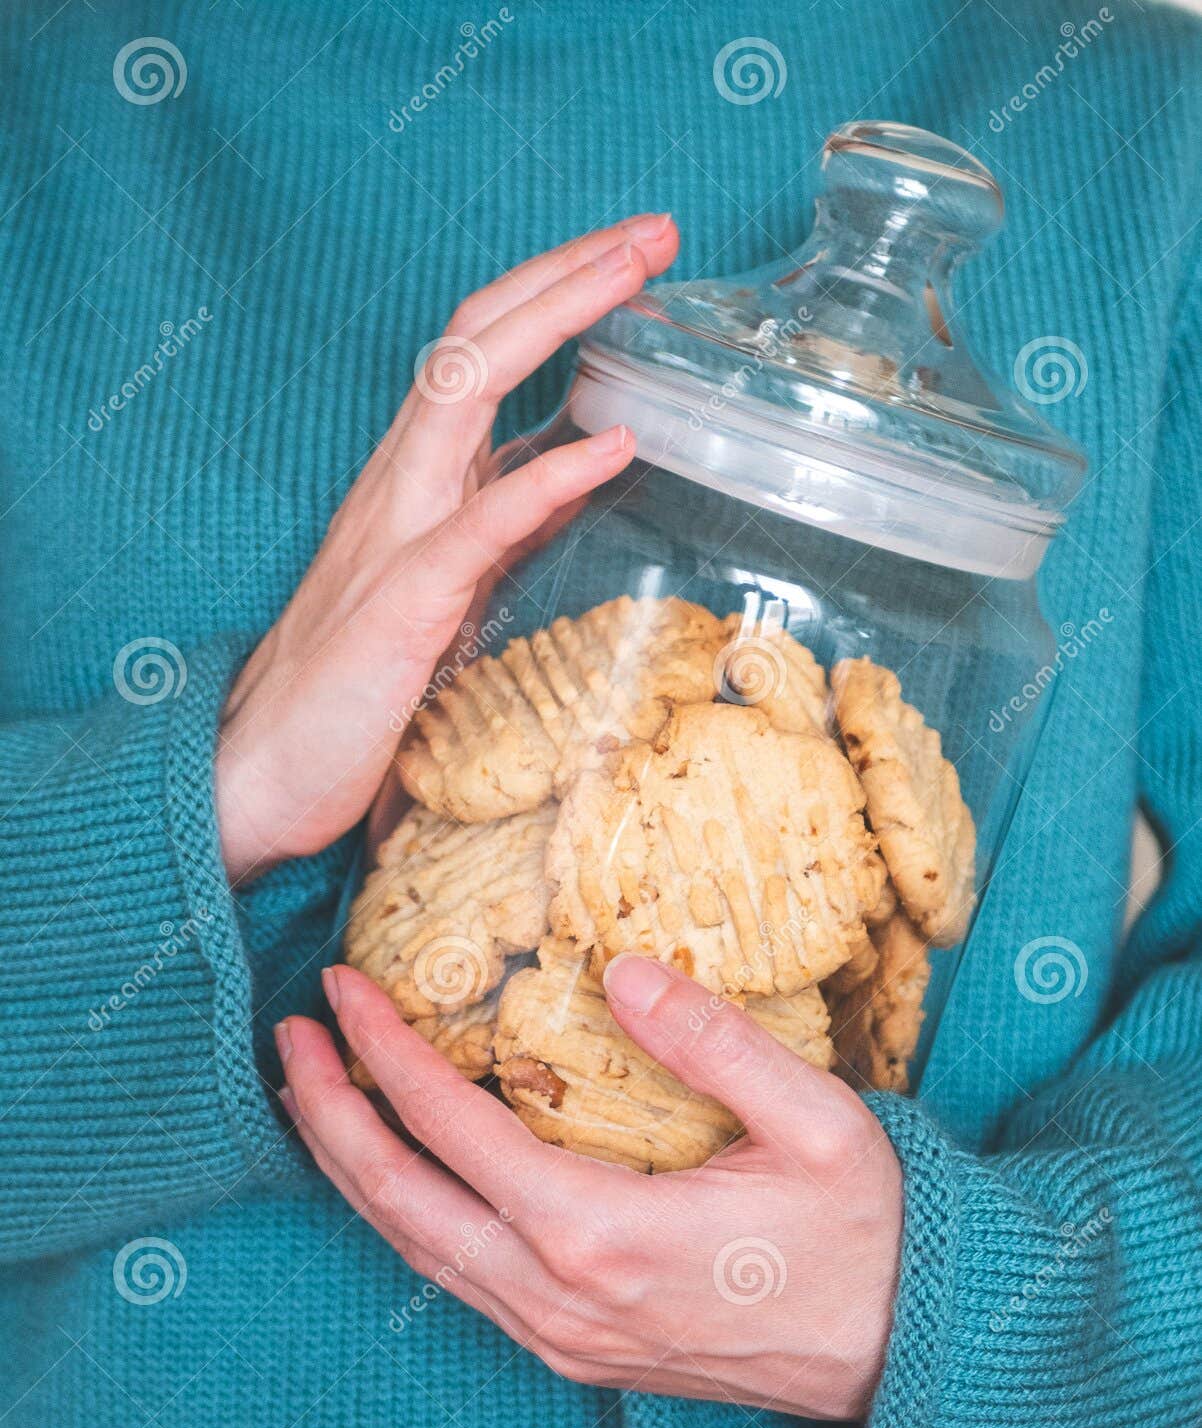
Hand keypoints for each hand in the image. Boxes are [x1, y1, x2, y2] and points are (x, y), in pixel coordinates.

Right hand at [215, 213, 678, 882]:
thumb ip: (507, 527)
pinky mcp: (402, 602)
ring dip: (555, 322)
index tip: (636, 259)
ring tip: (638, 278)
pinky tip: (616, 443)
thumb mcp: (450, 591)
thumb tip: (581, 473)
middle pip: (475, 339)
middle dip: (566, 273)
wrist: (263, 774)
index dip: (555, 295)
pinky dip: (550, 475)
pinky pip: (480, 521)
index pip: (482, 354)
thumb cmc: (355, 692)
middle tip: (656, 230)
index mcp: (415, 483)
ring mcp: (396, 535)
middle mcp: (401, 487)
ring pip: (462, 390)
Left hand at [275, 956, 902, 1420]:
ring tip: (314, 1096)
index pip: (453, 1129)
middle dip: (329, 1114)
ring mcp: (561, 1335)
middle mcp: (560, 1296)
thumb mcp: (816, 1121)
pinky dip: (407, 1217)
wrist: (908, 1357)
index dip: (385, 1052)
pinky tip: (396, 1175)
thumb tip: (620, 969)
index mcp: (604, 1233)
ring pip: (418, 1250)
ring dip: (355, 1169)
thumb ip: (712, 1042)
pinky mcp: (575, 1352)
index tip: (343, 988)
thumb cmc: (869, 1235)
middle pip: (399, 1201)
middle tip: (290, 1035)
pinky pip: (458, 1280)